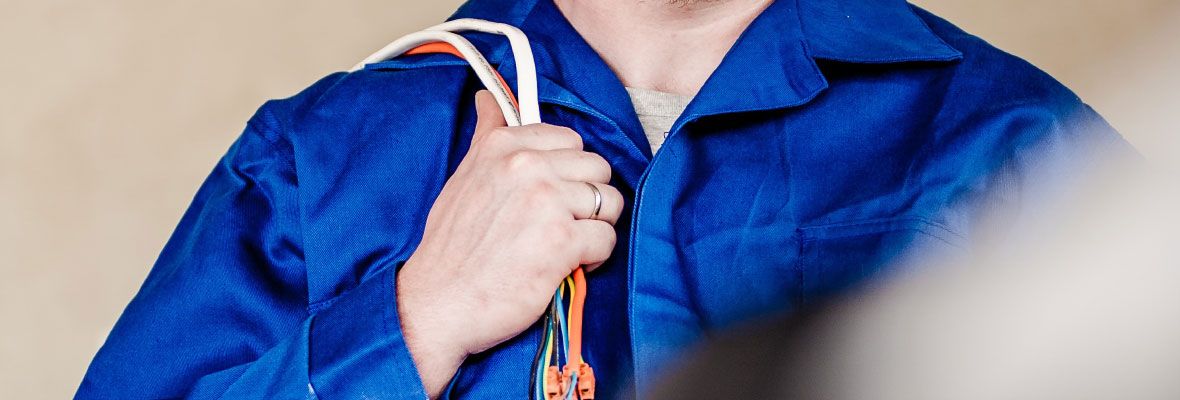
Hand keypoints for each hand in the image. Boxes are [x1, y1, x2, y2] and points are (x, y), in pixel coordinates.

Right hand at [396, 90, 624, 397]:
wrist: (437, 303)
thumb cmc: (452, 246)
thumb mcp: (463, 177)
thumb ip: (486, 135)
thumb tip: (487, 97)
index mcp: (503, 145)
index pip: (571, 141)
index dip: (567, 173)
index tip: (550, 196)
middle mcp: (526, 165)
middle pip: (597, 168)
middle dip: (586, 199)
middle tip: (560, 225)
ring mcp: (546, 201)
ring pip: (609, 202)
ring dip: (594, 227)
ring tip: (565, 245)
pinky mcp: (562, 240)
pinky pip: (607, 238)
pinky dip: (594, 257)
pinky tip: (566, 266)